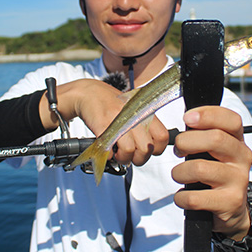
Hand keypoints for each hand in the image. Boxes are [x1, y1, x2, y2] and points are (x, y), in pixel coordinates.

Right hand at [39, 79, 167, 165]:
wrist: (89, 93)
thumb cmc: (112, 104)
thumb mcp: (134, 110)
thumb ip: (145, 127)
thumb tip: (150, 149)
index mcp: (144, 112)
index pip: (162, 137)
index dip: (155, 149)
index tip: (146, 150)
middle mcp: (133, 116)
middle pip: (146, 149)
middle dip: (137, 158)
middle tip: (130, 156)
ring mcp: (118, 121)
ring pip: (129, 151)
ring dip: (122, 158)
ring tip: (117, 153)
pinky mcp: (102, 126)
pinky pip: (110, 150)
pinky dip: (108, 155)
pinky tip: (107, 149)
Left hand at [171, 106, 251, 240]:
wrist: (232, 212)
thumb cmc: (215, 175)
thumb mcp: (214, 152)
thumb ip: (203, 135)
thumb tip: (185, 120)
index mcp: (238, 141)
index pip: (231, 119)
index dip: (208, 114)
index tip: (187, 118)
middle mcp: (242, 158)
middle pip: (215, 139)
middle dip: (186, 142)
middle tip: (178, 150)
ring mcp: (239, 181)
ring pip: (200, 168)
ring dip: (180, 172)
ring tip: (179, 176)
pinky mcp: (230, 203)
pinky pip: (195, 197)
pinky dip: (181, 197)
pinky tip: (183, 197)